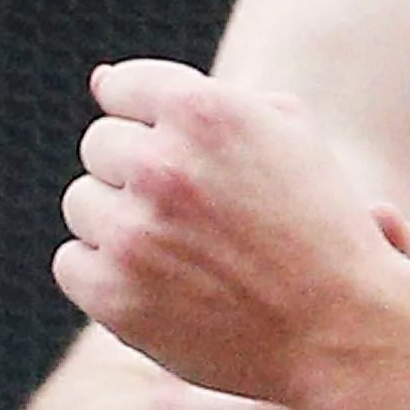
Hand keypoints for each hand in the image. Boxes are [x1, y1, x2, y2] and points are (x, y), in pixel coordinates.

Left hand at [54, 58, 409, 408]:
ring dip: (119, 222)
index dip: (148, 121)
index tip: (179, 153)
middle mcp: (161, 166)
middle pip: (99, 145)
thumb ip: (200, 98)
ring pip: (81, 202)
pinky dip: (104, 274)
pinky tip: (158, 283)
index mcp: (203, 111)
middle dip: (136, 172)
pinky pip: (70, 262)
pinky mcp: (113, 293)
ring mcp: (132, 232)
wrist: (339, 328)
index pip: (121, 86)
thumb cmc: (317, 226)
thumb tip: (99, 81)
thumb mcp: (287, 136)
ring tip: (182, 250)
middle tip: (193, 211)